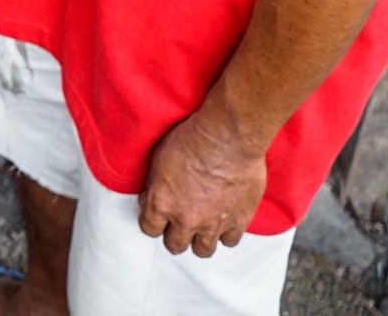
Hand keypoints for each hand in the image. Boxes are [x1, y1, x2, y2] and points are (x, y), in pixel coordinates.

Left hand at [137, 109, 267, 257]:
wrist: (227, 137)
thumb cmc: (192, 138)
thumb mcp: (159, 157)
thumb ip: (155, 184)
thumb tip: (152, 195)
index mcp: (160, 202)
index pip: (149, 228)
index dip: (153, 222)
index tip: (157, 216)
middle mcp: (184, 219)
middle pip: (175, 245)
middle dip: (175, 235)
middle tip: (179, 224)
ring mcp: (212, 224)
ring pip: (202, 250)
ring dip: (200, 240)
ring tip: (202, 229)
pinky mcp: (238, 222)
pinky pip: (230, 242)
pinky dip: (227, 234)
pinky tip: (224, 222)